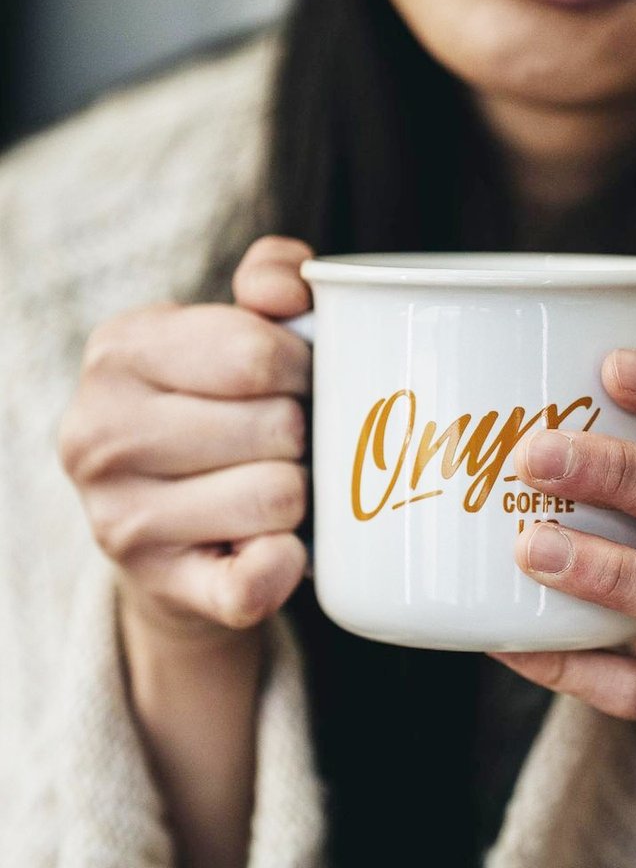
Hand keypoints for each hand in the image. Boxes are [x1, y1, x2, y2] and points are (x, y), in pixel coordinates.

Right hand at [59, 236, 313, 651]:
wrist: (170, 530)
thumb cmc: (216, 411)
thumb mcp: (230, 330)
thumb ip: (272, 280)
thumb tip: (291, 290)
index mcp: (119, 351)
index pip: (256, 354)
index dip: (303, 368)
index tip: (295, 380)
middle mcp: (99, 434)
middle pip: (277, 426)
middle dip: (304, 432)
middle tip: (285, 440)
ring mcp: (120, 520)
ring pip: (280, 496)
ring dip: (302, 493)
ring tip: (274, 484)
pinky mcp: (160, 587)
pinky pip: (253, 583)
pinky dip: (285, 565)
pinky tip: (282, 547)